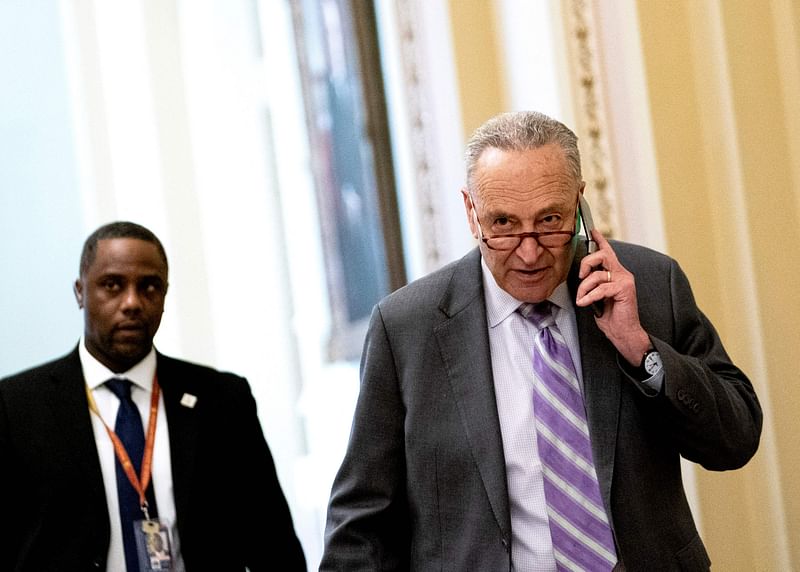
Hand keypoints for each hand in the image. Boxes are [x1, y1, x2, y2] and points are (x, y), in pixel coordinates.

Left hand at [576, 229, 650, 364]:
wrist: (623, 332)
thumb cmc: (611, 316)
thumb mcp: (597, 296)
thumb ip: (593, 283)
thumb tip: (582, 276)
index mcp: (616, 273)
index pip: (608, 252)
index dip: (600, 240)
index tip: (592, 230)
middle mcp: (622, 273)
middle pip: (602, 255)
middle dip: (586, 263)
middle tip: (580, 276)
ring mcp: (624, 280)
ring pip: (597, 274)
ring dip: (584, 288)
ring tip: (582, 299)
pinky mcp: (624, 289)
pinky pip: (601, 288)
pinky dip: (589, 297)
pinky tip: (585, 303)